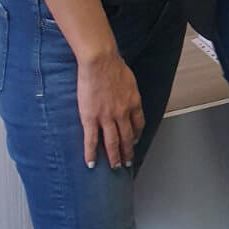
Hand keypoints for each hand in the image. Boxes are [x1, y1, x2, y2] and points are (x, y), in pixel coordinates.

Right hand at [77, 50, 144, 169]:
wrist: (100, 62)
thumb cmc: (114, 66)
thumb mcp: (129, 80)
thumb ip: (128, 92)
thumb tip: (126, 96)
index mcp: (133, 103)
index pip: (138, 124)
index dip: (137, 134)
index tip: (135, 140)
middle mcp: (123, 114)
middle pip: (127, 137)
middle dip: (128, 151)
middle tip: (127, 162)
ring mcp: (107, 118)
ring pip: (112, 142)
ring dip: (114, 157)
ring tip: (115, 167)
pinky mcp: (91, 118)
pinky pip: (91, 140)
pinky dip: (91, 154)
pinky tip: (91, 164)